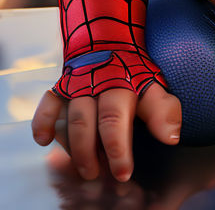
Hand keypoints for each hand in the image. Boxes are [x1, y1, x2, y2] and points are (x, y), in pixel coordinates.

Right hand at [31, 82, 181, 181]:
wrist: (109, 39)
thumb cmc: (132, 71)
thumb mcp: (153, 85)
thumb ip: (162, 110)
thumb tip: (171, 137)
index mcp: (124, 83)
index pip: (118, 117)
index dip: (118, 147)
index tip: (123, 172)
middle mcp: (99, 83)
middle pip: (94, 120)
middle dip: (97, 152)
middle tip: (102, 176)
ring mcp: (78, 85)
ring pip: (74, 118)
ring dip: (76, 148)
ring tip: (87, 170)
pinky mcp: (60, 88)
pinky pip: (48, 103)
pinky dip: (43, 122)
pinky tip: (44, 140)